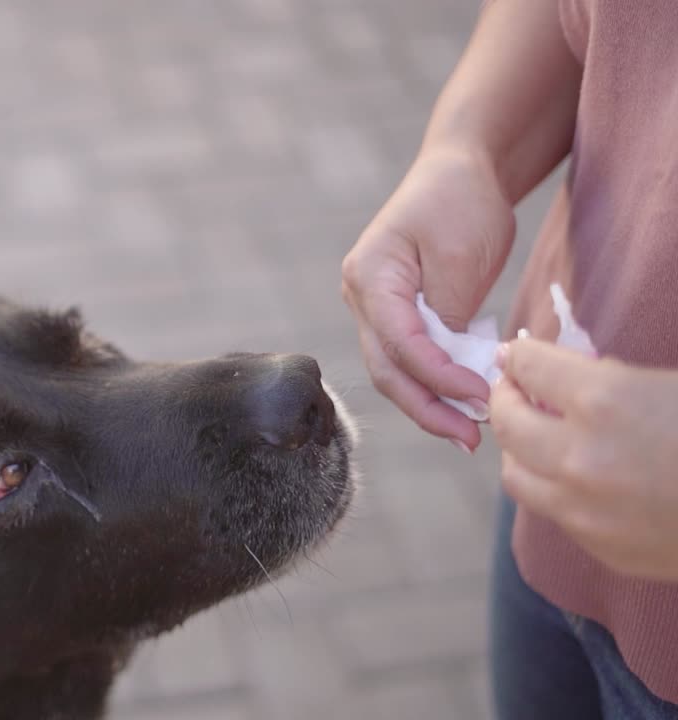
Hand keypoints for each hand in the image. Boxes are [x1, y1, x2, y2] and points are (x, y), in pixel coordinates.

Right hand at [341, 148, 514, 449]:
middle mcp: (360, 296)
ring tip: (471, 432)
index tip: (482, 395)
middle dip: (428, 408)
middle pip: (386, 369)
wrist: (460, 169)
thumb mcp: (463, 253)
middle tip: (471, 438)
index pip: (398, 343)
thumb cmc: (460, 200)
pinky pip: (409, 360)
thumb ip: (449, 311)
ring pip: (394, 371)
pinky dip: (435, 384)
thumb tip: (450, 366)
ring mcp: (373, 308)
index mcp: (369, 276)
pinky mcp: (395, 315)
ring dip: (431, 404)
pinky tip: (464, 404)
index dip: (438, 377)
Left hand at [491, 338, 677, 580]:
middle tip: (513, 388)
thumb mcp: (675, 386)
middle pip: (508, 422)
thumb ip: (617, 376)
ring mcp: (586, 510)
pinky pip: (553, 512)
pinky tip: (572, 475)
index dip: (520, 357)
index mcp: (605, 401)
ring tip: (532, 433)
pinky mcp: (602, 548)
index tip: (515, 355)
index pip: (529, 368)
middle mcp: (581, 457)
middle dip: (506, 399)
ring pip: (516, 475)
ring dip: (517, 448)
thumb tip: (575, 370)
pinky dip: (552, 487)